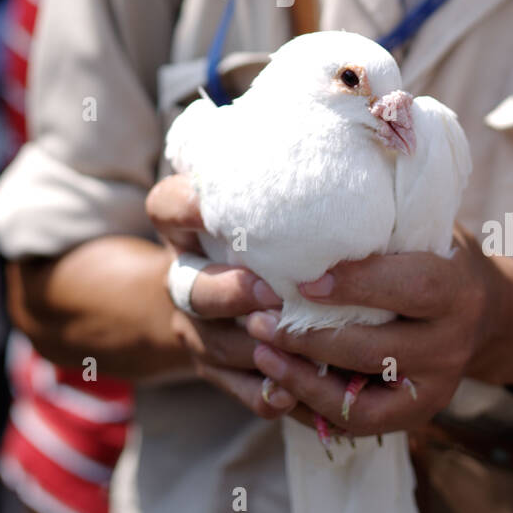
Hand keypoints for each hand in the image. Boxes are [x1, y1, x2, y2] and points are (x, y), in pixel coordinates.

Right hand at [145, 174, 293, 415]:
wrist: (212, 298)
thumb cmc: (253, 234)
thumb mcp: (248, 199)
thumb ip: (274, 174)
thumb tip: (346, 120)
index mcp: (184, 230)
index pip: (166, 207)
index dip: (184, 205)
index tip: (210, 201)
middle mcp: (182, 279)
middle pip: (192, 289)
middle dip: (228, 293)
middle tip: (269, 292)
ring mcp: (197, 329)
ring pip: (217, 344)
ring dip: (256, 348)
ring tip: (297, 347)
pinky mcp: (218, 370)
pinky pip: (238, 388)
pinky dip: (265, 392)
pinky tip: (295, 391)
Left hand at [244, 226, 505, 436]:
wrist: (487, 313)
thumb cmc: (440, 256)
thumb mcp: (427, 230)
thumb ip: (385, 227)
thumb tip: (317, 214)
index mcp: (457, 291)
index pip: (409, 288)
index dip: (356, 285)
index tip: (303, 280)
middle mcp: (450, 346)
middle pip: (375, 352)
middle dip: (311, 339)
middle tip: (261, 320)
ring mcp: (435, 389)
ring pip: (362, 403)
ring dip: (304, 382)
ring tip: (262, 354)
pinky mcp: (415, 417)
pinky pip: (357, 426)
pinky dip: (312, 408)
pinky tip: (277, 383)